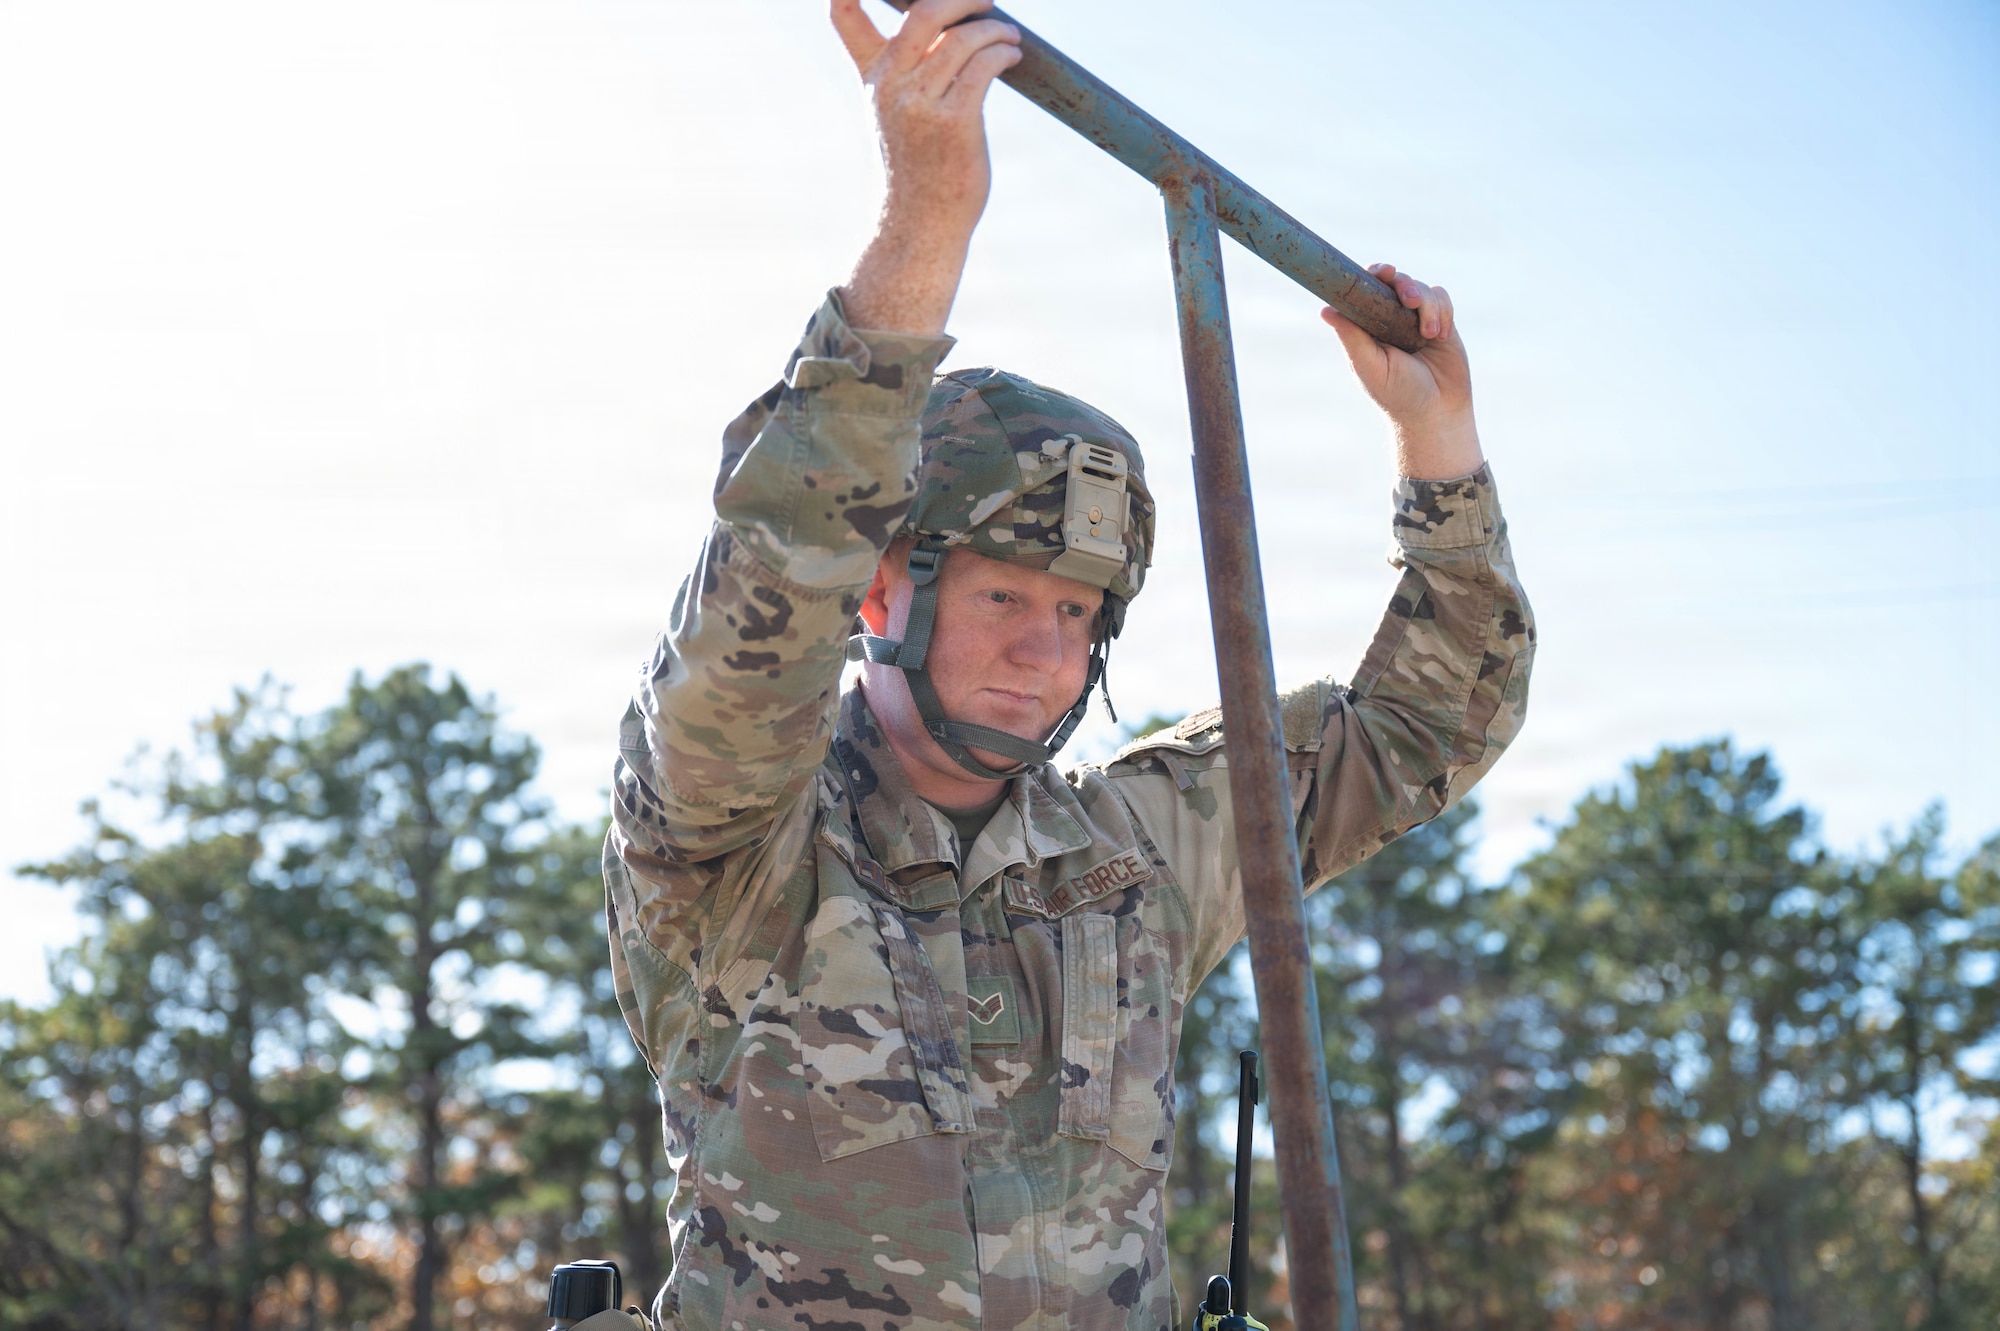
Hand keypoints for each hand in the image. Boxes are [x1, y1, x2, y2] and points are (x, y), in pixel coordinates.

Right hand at [833, 0, 1022, 334]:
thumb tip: (952, 28)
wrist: (919, 226)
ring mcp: (920, 104)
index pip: (846, 14)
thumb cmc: (916, 169)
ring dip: (994, 30)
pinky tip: (1012, 55)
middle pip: (924, 12)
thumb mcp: (897, 115)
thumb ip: (906, 71)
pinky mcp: (953, 123)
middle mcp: (890, 86)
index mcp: (873, 78)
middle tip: (986, 2)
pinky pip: (983, 67)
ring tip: (1009, 38)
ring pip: (962, 39)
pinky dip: (1003, 52)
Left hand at [1322, 264, 1482, 480]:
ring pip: (1421, 289)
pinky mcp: (1441, 321)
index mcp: (1367, 327)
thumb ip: (1352, 337)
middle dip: (1403, 284)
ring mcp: (1415, 318)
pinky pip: (1441, 298)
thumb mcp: (1370, 367)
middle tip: (1410, 300)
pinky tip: (1439, 335)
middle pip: (1394, 281)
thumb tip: (1325, 310)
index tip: (1382, 272)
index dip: (1372, 275)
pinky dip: (1442, 311)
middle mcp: (1389, 318)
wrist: (1437, 413)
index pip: (1366, 291)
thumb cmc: (1398, 395)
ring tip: (1429, 333)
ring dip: (1427, 306)